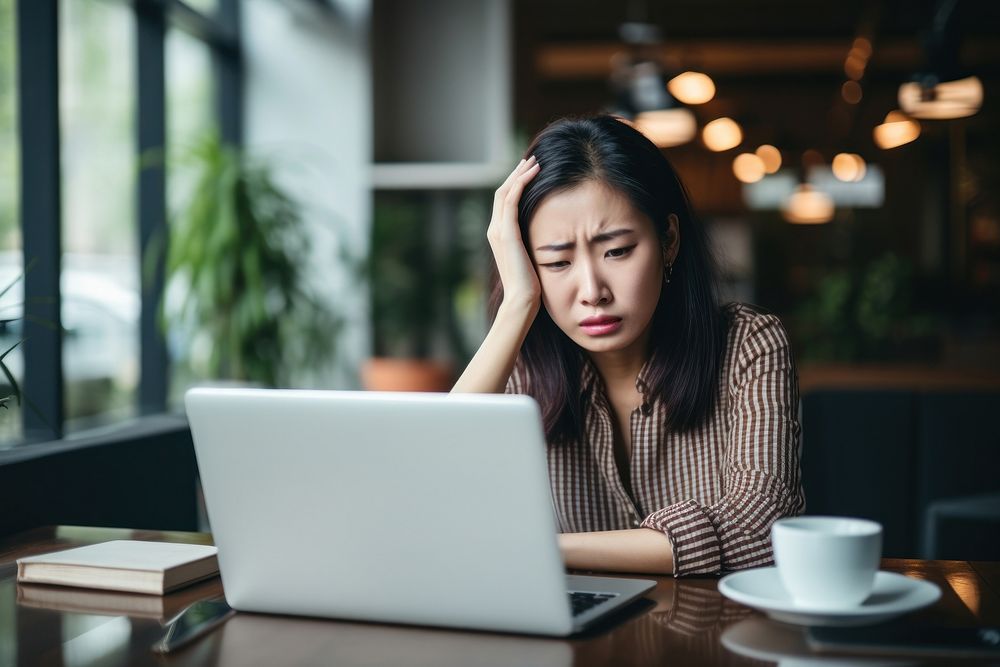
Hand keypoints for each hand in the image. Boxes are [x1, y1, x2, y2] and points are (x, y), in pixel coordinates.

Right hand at [487, 156, 541, 316]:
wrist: (522, 300)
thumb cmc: (531, 285)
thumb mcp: (532, 258)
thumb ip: (533, 244)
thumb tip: (549, 235)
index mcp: (499, 235)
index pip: (505, 201)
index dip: (516, 184)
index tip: (530, 172)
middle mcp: (495, 229)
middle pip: (502, 191)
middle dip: (516, 174)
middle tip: (531, 160)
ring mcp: (498, 230)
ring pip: (505, 191)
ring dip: (519, 173)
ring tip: (534, 161)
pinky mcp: (506, 232)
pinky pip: (511, 199)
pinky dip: (521, 182)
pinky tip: (534, 172)